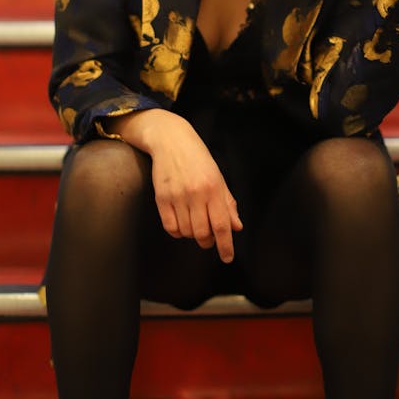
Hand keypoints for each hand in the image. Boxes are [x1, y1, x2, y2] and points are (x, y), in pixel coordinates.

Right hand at [111, 109, 241, 261]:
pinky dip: (177, 231)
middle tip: (208, 237)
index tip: (227, 257)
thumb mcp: (219, 178)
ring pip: (186, 231)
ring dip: (192, 235)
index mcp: (214, 188)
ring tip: (194, 224)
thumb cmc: (198, 159)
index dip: (225, 245)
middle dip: (207, 241)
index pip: (221, 225)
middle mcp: (196, 194)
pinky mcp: (161, 197)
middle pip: (202, 233)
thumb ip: (228, 204)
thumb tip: (236, 227)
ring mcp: (177, 196)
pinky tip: (181, 224)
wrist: (171, 141)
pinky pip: (170, 226)